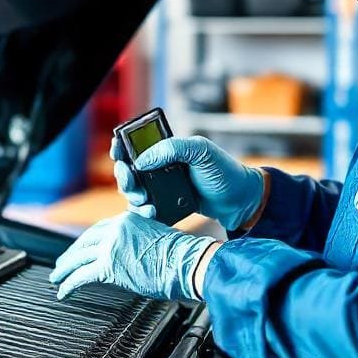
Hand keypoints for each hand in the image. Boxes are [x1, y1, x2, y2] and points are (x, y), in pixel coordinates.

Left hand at [49, 211, 215, 300]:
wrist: (189, 263)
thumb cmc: (181, 257)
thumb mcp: (155, 239)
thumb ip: (136, 242)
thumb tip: (128, 257)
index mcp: (128, 219)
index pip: (99, 230)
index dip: (86, 242)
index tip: (80, 250)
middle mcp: (116, 228)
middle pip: (85, 241)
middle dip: (71, 255)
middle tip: (61, 265)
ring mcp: (111, 245)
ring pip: (79, 257)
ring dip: (65, 269)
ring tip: (57, 278)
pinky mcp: (109, 265)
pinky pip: (82, 275)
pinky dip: (70, 284)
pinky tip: (64, 291)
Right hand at [112, 135, 263, 230]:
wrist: (240, 201)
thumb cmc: (224, 171)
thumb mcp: (201, 151)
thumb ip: (171, 148)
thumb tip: (142, 161)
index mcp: (167, 149)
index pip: (136, 145)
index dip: (121, 147)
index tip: (117, 151)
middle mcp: (161, 168)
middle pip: (128, 170)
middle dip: (125, 176)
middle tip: (131, 180)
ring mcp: (162, 188)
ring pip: (133, 192)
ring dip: (133, 195)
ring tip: (145, 200)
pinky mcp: (166, 207)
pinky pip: (145, 210)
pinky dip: (142, 212)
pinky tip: (151, 211)